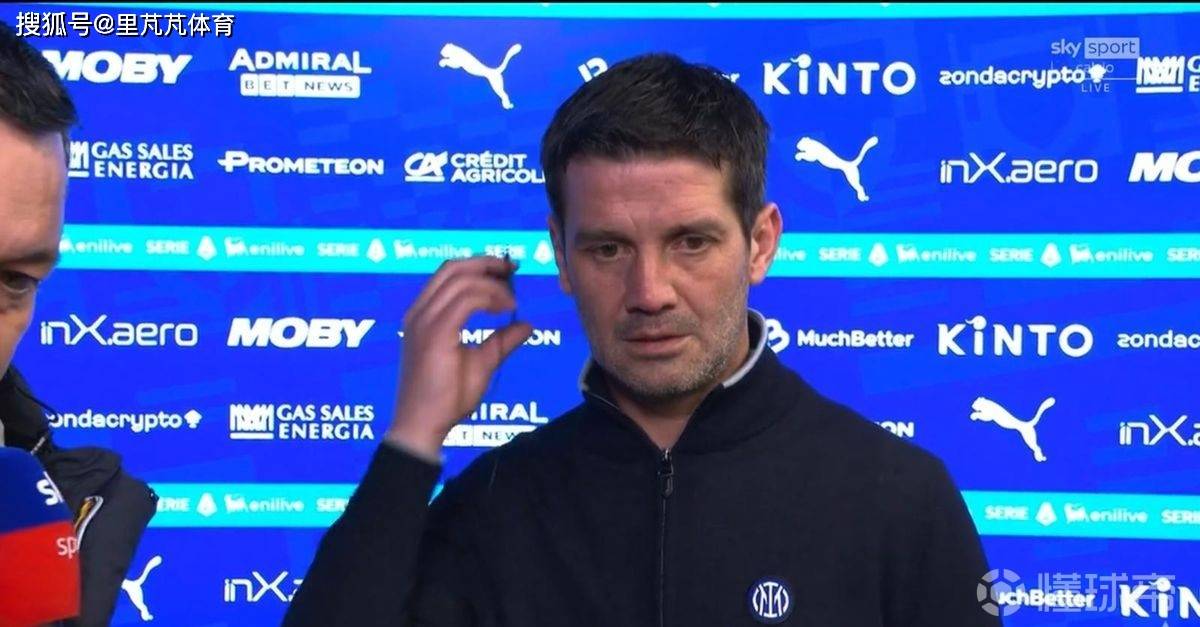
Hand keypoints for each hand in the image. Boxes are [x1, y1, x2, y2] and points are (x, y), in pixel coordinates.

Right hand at [385, 255, 532, 459]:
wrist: (424, 425)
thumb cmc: (446, 398)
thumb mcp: (482, 362)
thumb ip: (502, 341)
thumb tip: (527, 325)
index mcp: (423, 315)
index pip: (449, 274)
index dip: (480, 264)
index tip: (508, 271)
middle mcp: (418, 313)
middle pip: (453, 267)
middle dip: (487, 263)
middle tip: (514, 270)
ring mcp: (423, 321)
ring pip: (460, 279)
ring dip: (493, 284)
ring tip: (511, 301)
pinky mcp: (434, 333)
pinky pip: (465, 300)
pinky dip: (490, 297)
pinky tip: (506, 310)